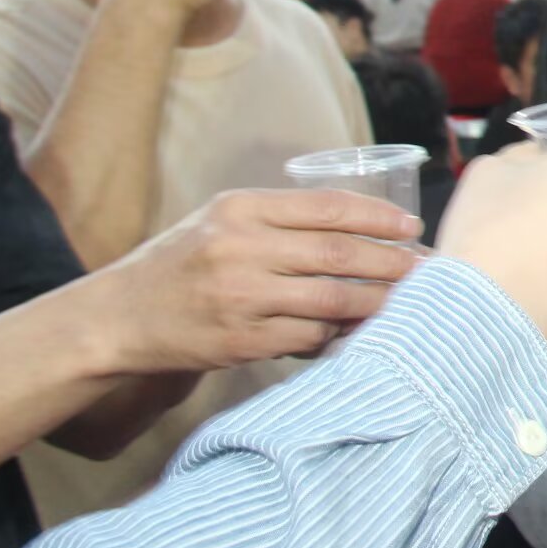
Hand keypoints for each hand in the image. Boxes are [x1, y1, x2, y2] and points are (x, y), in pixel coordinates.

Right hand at [94, 188, 424, 371]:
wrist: (117, 318)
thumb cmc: (182, 264)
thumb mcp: (221, 221)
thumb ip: (281, 218)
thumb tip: (363, 226)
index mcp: (240, 208)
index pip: (328, 206)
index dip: (379, 216)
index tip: (412, 226)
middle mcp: (240, 248)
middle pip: (339, 254)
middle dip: (393, 262)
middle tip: (429, 268)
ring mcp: (240, 297)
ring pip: (332, 300)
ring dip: (378, 303)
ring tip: (409, 302)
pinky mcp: (240, 341)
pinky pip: (309, 338)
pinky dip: (340, 335)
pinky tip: (360, 332)